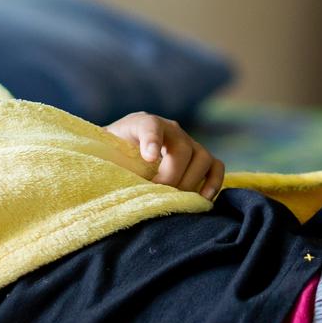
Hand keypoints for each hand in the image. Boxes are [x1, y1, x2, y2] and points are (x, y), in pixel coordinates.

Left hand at [106, 112, 224, 198]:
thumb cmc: (110, 156)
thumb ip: (110, 162)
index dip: (152, 140)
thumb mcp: (105, 155)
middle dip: (172, 175)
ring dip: (191, 181)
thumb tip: (115, 183)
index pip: (150, 125)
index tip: (147, 158)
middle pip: (182, 148)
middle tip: (158, 193)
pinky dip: (214, 182)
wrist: (120, 154)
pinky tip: (203, 199)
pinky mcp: (199, 158)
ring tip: (176, 198)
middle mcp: (170, 129)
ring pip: (203, 156)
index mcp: (141, 123)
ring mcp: (188, 143)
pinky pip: (216, 166)